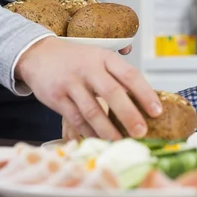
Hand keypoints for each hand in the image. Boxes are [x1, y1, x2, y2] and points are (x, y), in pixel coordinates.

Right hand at [15, 37, 161, 140]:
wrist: (40, 55)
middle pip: (112, 92)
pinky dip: (89, 131)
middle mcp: (89, 68)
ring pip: (92, 109)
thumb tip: (144, 100)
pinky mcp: (57, 98)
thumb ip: (118, 75)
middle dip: (129, 114)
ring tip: (121, 142)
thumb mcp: (99, 58)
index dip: (145, 93)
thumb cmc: (77, 60)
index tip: (156, 111)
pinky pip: (75, 118)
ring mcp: (71, 83)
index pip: (130, 74)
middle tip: (141, 131)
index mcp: (105, 57)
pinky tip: (99, 140)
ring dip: (108, 129)